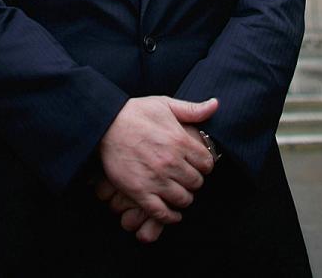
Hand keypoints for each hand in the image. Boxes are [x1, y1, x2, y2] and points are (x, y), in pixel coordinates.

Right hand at [98, 96, 217, 238]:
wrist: (105, 124)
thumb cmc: (136, 113)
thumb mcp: (165, 104)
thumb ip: (192, 109)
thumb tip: (216, 104)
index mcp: (179, 141)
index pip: (207, 163)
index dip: (204, 165)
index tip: (197, 164)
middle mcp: (171, 162)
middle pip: (197, 183)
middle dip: (194, 181)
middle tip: (186, 178)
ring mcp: (156, 179)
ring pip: (183, 199)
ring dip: (183, 197)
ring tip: (178, 191)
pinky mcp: (140, 192)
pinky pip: (163, 213)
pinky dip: (170, 216)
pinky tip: (172, 212)